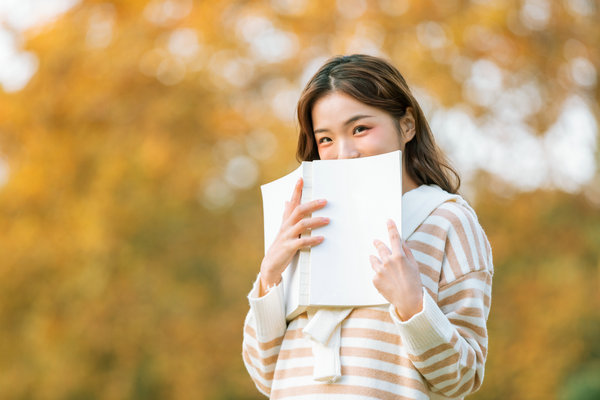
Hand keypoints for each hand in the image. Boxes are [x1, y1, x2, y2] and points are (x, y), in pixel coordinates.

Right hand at [259, 177, 328, 295]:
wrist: (270, 264)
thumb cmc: (281, 245)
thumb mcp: (284, 228)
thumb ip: (287, 215)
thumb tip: (288, 201)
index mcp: (286, 221)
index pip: (291, 202)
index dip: (296, 191)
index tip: (301, 179)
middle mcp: (286, 226)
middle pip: (298, 210)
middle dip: (312, 204)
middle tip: (325, 201)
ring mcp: (287, 236)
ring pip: (301, 224)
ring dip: (315, 221)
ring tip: (328, 220)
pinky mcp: (289, 248)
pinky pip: (301, 242)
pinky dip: (312, 240)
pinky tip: (322, 239)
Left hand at [369, 219, 422, 320]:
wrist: (408, 300)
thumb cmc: (413, 282)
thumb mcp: (414, 265)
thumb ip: (406, 251)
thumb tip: (401, 241)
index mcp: (399, 257)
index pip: (394, 238)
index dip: (391, 227)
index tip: (388, 220)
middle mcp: (388, 262)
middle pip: (380, 247)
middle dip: (378, 243)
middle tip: (375, 241)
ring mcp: (380, 271)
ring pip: (373, 259)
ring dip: (375, 258)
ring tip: (377, 260)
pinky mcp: (375, 279)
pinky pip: (375, 272)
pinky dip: (378, 274)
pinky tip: (385, 279)